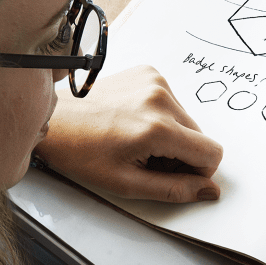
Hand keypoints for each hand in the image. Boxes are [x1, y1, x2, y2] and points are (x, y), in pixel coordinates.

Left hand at [35, 66, 222, 202]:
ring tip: (136, 139)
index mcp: (158, 128)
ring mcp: (156, 81)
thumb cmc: (81, 153)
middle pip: (200, 136)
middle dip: (181, 153)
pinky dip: (160, 115)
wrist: (54, 120)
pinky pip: (173, 102)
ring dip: (170, 134)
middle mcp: (161, 99)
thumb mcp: (126, 183)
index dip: (198, 171)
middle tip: (147, 158)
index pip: (211, 153)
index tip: (173, 174)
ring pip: (187, 120)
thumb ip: (174, 190)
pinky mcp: (149, 72)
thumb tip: (209, 191)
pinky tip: (134, 120)